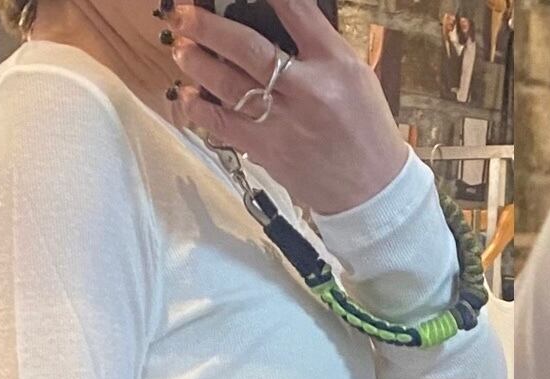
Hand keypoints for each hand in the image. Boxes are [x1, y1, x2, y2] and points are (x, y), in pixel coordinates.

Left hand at [166, 0, 409, 218]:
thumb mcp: (353, 73)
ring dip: (199, 65)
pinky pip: (226, 127)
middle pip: (250, 50)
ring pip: (231, 88)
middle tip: (183, 14)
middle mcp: (306, 91)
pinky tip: (187, 96)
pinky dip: (202, 111)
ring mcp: (283, 124)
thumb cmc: (363, 126)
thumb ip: (317, 43)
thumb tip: (277, 16)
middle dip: (210, 29)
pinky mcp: (267, 152)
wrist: (370, 189)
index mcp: (334, 64)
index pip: (297, 13)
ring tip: (180, 48)